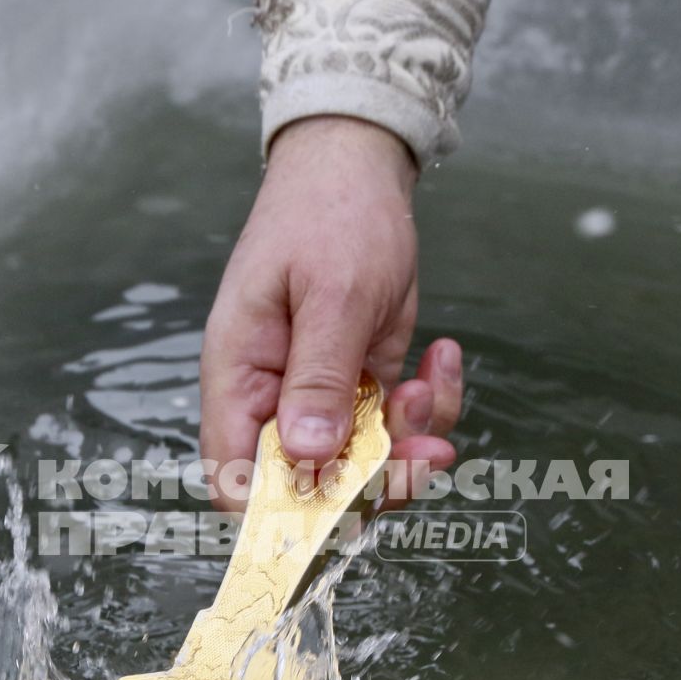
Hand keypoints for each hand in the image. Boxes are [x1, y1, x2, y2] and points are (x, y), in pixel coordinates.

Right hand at [199, 115, 463, 511]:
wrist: (359, 165)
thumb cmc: (328, 214)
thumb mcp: (331, 295)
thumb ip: (319, 380)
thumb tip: (309, 459)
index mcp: (240, 379)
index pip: (239, 479)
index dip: (284, 514)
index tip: (348, 507)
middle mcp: (274, 399)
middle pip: (312, 486)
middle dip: (377, 479)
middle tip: (425, 452)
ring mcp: (321, 395)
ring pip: (365, 463)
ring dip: (413, 440)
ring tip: (430, 380)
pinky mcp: (363, 383)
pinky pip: (398, 427)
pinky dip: (429, 408)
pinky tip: (441, 357)